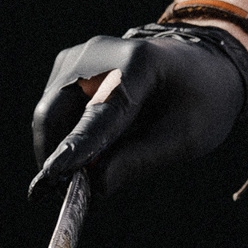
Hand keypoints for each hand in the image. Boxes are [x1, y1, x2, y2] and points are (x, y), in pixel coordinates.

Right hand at [30, 23, 247, 200]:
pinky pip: (54, 109)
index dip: (78, 145)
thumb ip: (141, 160)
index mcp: (140, 63)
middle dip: (56, 156)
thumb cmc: (198, 102)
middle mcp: (99, 52)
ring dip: (60, 149)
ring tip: (85, 173)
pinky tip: (92, 146)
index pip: (102, 111)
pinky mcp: (67, 65)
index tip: (54, 175)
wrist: (198, 63)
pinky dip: (65, 134)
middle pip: (56, 111)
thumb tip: (95, 187)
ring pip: (49, 114)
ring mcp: (79, 56)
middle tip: (67, 195)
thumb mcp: (186, 136)